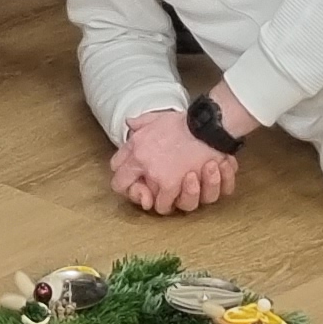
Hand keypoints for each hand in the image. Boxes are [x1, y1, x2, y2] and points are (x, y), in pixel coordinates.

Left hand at [111, 109, 239, 214]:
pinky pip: (162, 206)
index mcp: (136, 144)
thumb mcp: (159, 117)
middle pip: (122, 186)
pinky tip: (176, 195)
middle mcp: (140, 160)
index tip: (136, 174)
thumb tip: (129, 123)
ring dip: (153, 198)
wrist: (207, 126)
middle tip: (147, 188)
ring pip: (144, 199)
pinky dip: (169, 203)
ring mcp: (154, 175)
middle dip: (134, 189)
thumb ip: (141, 122)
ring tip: (163, 193)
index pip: (115, 166)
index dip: (125, 172)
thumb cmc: (187, 122)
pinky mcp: (170, 185)